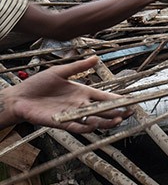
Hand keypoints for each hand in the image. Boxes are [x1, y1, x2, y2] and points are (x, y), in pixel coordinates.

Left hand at [0, 56, 131, 132]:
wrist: (19, 98)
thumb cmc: (37, 84)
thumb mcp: (59, 71)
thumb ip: (78, 67)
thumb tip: (96, 57)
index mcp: (82, 92)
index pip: (105, 97)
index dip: (118, 99)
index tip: (131, 101)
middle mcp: (80, 104)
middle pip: (103, 110)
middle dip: (118, 112)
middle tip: (130, 113)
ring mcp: (72, 114)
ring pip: (94, 120)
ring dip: (106, 121)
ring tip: (117, 121)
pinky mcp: (62, 122)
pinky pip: (78, 127)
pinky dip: (87, 127)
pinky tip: (95, 124)